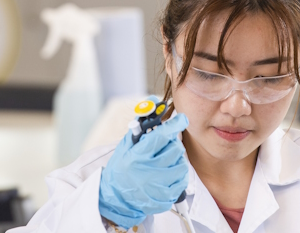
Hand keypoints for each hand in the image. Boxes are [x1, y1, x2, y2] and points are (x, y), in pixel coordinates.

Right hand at [98, 96, 188, 229]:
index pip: (161, 136)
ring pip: (181, 163)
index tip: (182, 119)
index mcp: (137, 157)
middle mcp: (149, 172)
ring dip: (176, 158)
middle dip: (172, 143)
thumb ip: (140, 125)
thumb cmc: (121, 169)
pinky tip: (167, 172)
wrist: (116, 199)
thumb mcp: (126, 146)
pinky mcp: (166, 197)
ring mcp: (159, 186)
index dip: (174, 125)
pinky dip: (178, 173)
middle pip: (175, 149)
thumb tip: (152, 102)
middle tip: (164, 144)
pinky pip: (183, 179)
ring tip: (164, 159)